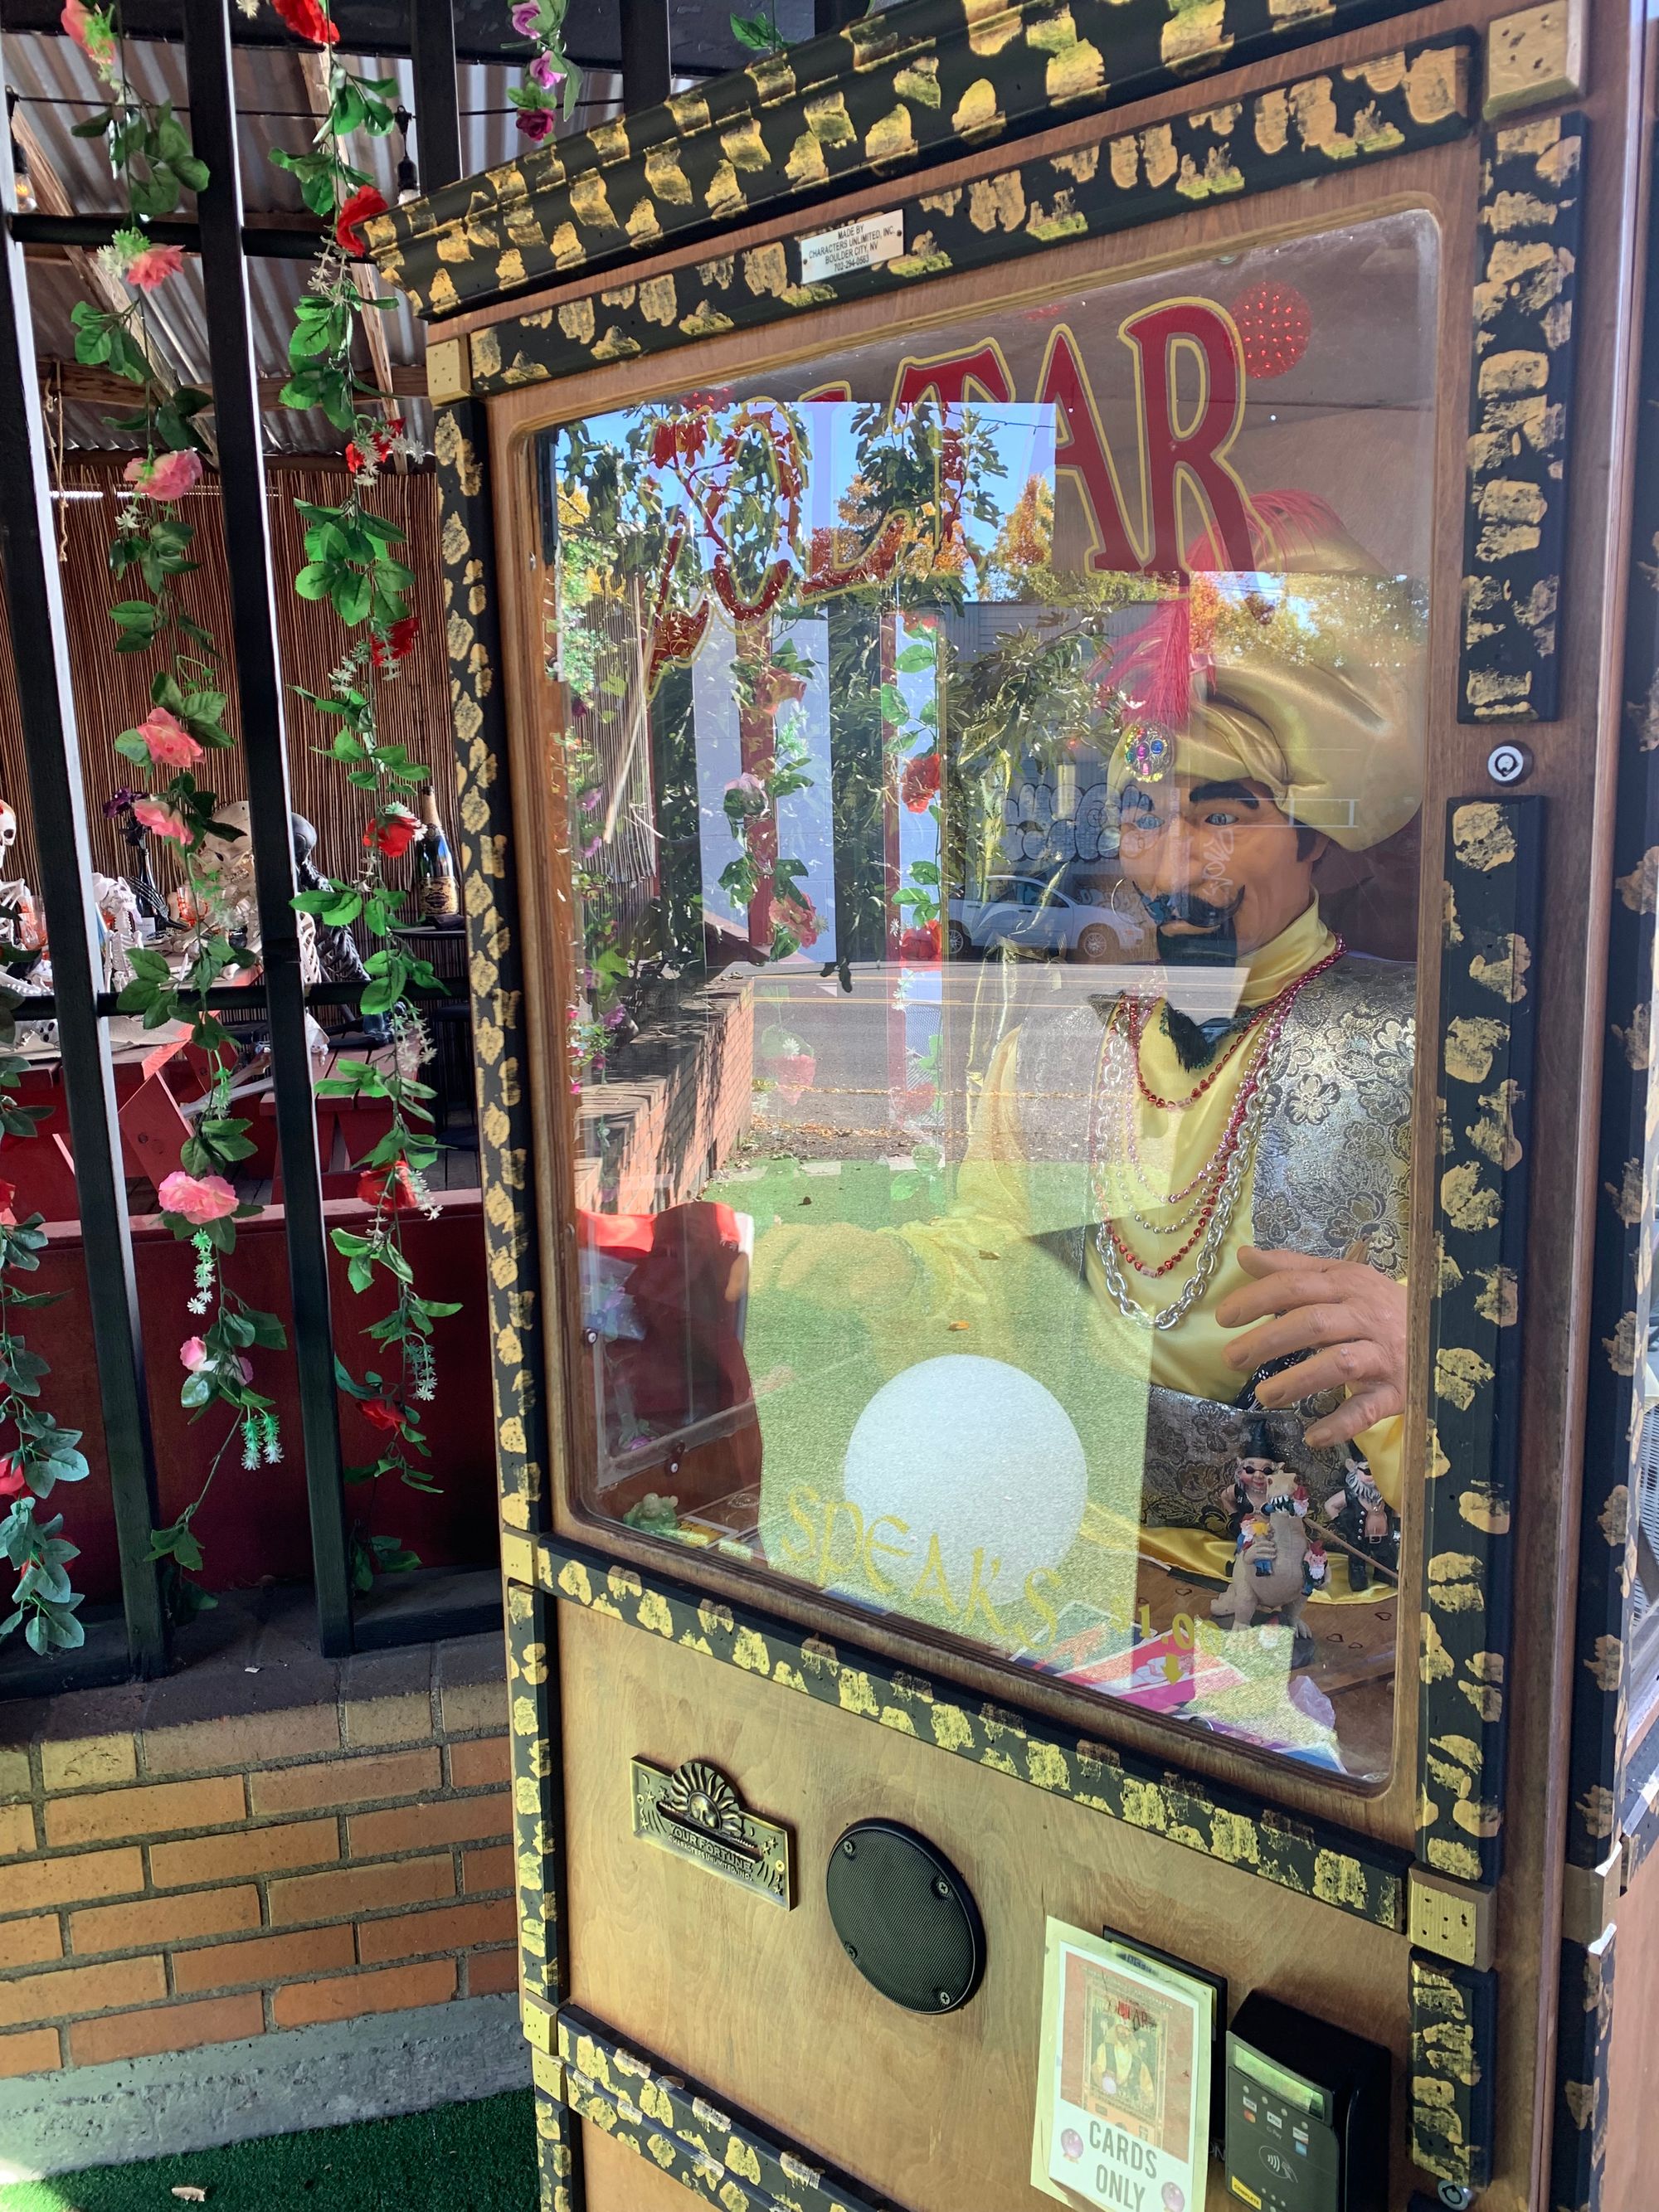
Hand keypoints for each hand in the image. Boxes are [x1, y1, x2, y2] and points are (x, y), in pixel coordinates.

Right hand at [747, 1220, 914, 1310]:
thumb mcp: (889, 1278)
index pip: (818, 1242)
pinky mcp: (792, 1259)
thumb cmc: (886, 1272)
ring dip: (751, 1266)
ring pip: (770, 1245)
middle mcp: (818, 1236)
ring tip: (733, 1293)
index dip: (800, 1260)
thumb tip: (855, 1291)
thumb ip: (873, 1283)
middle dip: (766, 1258)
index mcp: (843, 1238)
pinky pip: (767, 1260)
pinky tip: (735, 1293)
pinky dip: (750, 1273)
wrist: (882, 1267)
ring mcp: (802, 1245)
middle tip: (751, 1290)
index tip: (785, 1286)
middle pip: (786, 1237)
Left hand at [1215, 1246, 1406, 1449]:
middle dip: (1269, 1340)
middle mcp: (1365, 1316)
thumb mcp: (1341, 1279)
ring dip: (1299, 1380)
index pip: (1297, 1286)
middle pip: (1313, 1323)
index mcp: (1347, 1285)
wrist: (1447, 1331)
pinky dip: (1341, 1424)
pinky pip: (1368, 1409)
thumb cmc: (1380, 1305)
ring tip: (1265, 1396)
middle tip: (1231, 1359)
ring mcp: (1384, 1354)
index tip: (1224, 1318)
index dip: (1258, 1299)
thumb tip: (1245, 1256)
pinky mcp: (1398, 1391)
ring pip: (1340, 1363)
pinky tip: (1313, 1436)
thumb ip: (1293, 1268)